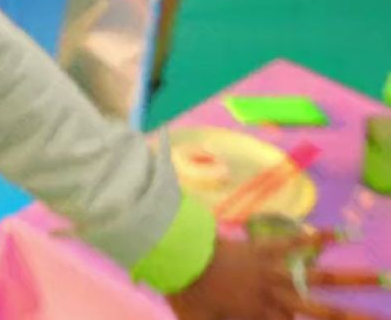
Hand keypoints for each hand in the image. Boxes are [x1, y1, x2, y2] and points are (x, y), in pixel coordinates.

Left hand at [168, 233, 387, 319]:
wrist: (175, 258)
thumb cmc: (185, 295)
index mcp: (260, 318)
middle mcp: (276, 298)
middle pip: (324, 312)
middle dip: (355, 317)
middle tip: (383, 317)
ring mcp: (272, 272)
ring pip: (320, 278)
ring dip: (353, 279)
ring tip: (382, 278)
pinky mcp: (264, 248)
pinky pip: (294, 244)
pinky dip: (317, 238)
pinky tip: (340, 233)